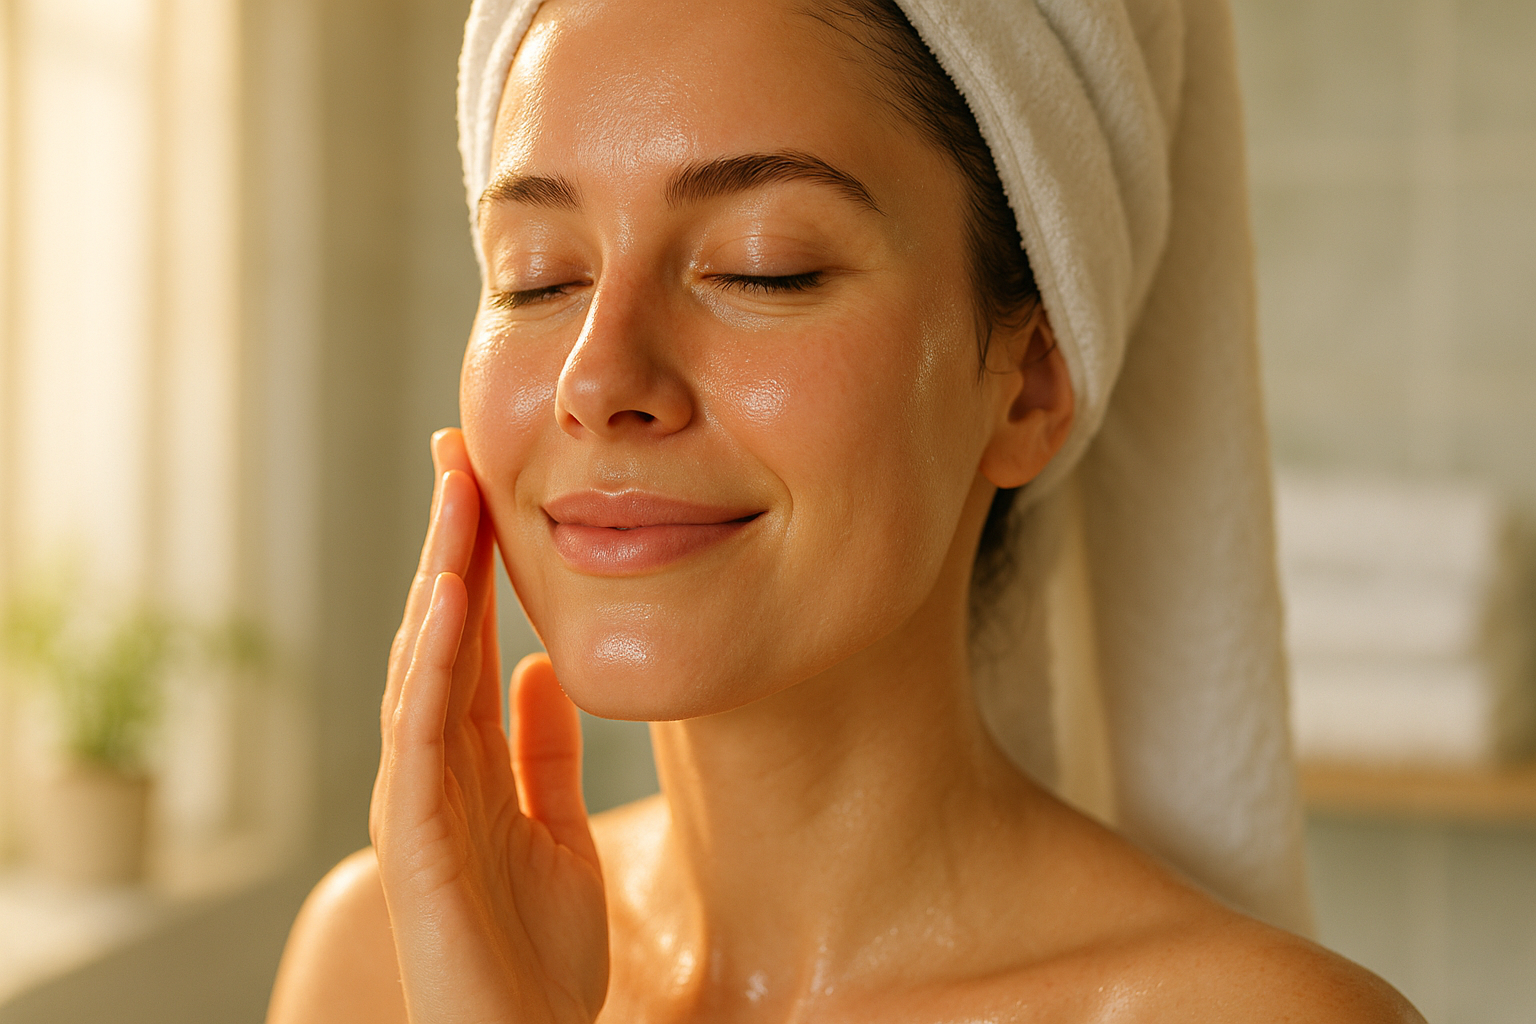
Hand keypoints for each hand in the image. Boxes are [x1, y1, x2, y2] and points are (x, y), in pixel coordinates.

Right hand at [370, 428, 607, 1023]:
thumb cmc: (538, 955)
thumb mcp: (553, 827)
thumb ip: (540, 750)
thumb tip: (537, 667)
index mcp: (467, 762)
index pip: (465, 639)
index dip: (474, 561)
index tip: (486, 480)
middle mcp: (433, 769)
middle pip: (435, 635)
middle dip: (446, 544)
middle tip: (457, 451)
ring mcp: (417, 802)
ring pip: (418, 666)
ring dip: (433, 577)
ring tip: (454, 495)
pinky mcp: (414, 841)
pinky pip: (421, 735)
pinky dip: (429, 663)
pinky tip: (446, 599)